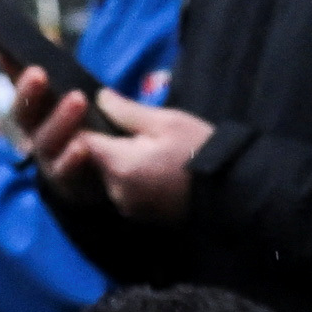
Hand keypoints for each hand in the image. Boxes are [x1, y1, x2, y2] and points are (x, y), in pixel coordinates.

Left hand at [45, 92, 215, 226]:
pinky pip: (121, 188)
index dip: (80, 124)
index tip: (87, 109)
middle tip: (114, 121)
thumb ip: (126, 111)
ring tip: (135, 141)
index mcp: (118, 164)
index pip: (80, 141)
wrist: (231, 192)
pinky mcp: (138, 214)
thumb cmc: (199, 150)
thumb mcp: (165, 121)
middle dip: (99, 141)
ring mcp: (126, 206)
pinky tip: (145, 161)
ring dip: (113, 159)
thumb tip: (100, 97)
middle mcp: (115, 190)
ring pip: (106, 175)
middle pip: (91, 161)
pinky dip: (126, 174)